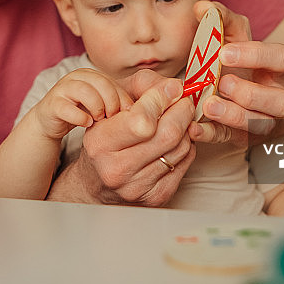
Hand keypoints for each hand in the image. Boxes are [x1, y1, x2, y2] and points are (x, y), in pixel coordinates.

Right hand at [30, 68, 132, 139]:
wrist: (51, 121)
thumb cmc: (81, 112)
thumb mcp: (101, 104)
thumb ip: (117, 102)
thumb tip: (142, 108)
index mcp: (90, 75)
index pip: (113, 82)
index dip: (122, 99)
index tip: (128, 115)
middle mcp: (76, 77)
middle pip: (101, 83)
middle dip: (111, 102)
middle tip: (113, 118)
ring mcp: (62, 89)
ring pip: (84, 91)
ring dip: (96, 107)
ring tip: (99, 120)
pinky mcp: (52, 104)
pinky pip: (67, 107)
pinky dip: (80, 117)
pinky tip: (87, 124)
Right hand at [58, 69, 196, 205]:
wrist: (97, 182)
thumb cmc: (106, 137)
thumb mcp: (112, 105)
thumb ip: (142, 87)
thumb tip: (175, 87)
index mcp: (99, 143)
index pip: (141, 120)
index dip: (162, 99)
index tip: (174, 87)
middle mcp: (116, 169)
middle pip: (168, 135)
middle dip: (182, 111)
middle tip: (183, 100)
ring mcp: (138, 187)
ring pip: (181, 147)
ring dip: (185, 128)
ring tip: (176, 119)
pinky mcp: (157, 196)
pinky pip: (185, 162)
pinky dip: (186, 146)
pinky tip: (174, 140)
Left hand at [190, 1, 283, 143]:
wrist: (243, 92)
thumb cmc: (238, 61)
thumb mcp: (232, 36)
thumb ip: (220, 19)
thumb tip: (202, 7)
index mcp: (277, 67)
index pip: (281, 57)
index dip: (255, 55)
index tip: (223, 53)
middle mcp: (277, 95)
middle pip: (281, 100)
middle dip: (252, 93)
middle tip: (223, 83)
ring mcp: (263, 119)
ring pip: (261, 124)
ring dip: (235, 116)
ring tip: (209, 105)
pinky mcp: (243, 136)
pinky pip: (231, 139)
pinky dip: (212, 135)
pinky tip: (194, 128)